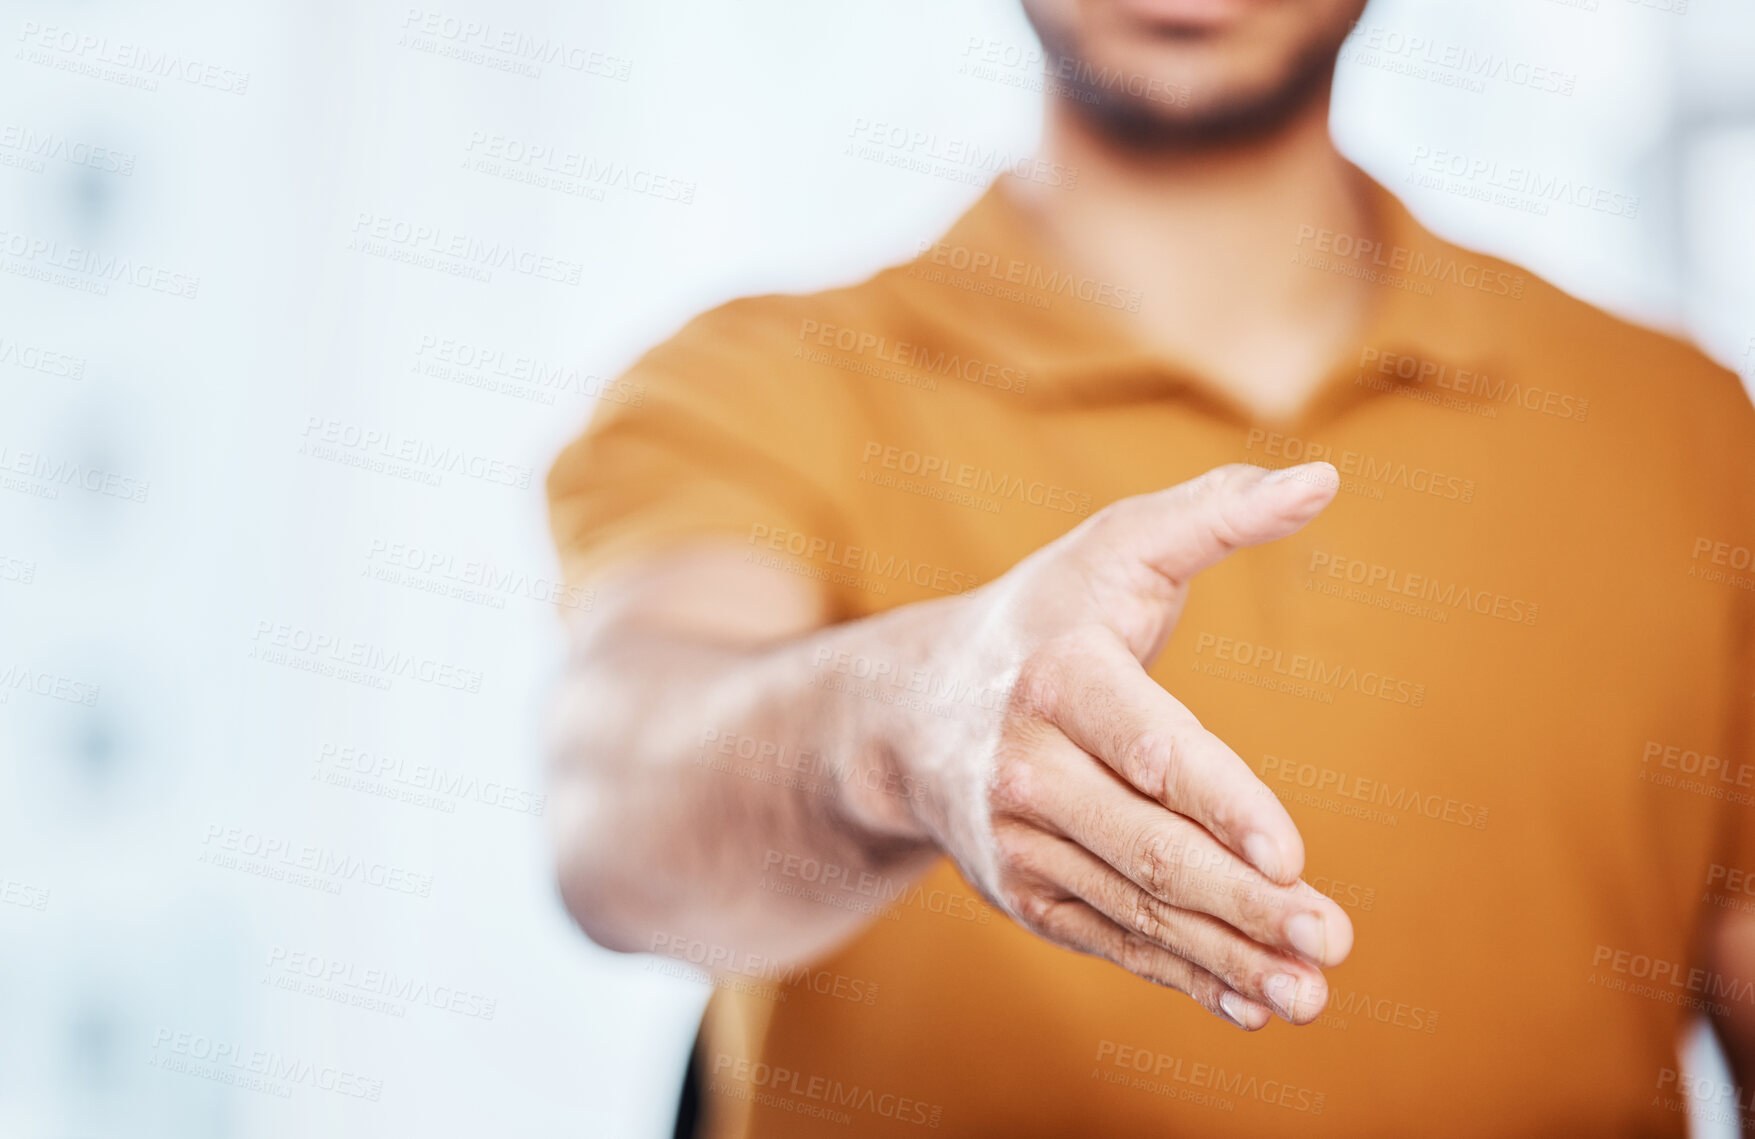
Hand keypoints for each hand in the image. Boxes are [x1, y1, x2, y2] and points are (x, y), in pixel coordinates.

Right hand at [847, 462, 1351, 1029]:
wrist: (913, 710)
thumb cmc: (1046, 615)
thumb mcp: (1116, 548)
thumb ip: (1216, 512)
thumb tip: (1323, 478)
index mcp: (1059, 675)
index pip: (1146, 744)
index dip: (1218, 800)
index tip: (1291, 853)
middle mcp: (1026, 765)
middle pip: (1147, 846)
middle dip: (1244, 900)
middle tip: (1333, 936)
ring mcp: (1018, 839)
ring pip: (1135, 906)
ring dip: (1227, 954)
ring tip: (1312, 992)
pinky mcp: (1022, 891)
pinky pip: (1109, 940)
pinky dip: (1181, 974)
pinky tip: (1251, 1001)